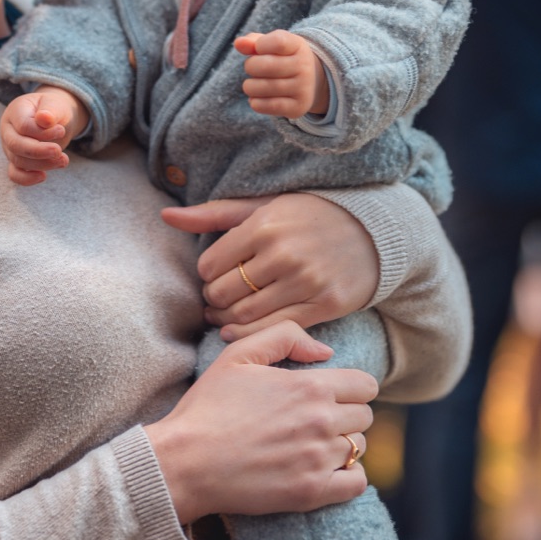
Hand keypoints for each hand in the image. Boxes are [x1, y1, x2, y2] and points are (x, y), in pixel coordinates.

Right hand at [0, 86, 87, 186]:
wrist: (54, 117)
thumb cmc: (53, 109)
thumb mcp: (55, 104)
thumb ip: (50, 111)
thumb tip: (44, 118)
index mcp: (15, 112)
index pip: (23, 126)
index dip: (42, 132)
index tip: (61, 131)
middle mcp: (8, 130)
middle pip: (16, 145)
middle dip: (39, 151)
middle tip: (58, 151)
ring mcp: (9, 147)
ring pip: (18, 161)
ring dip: (42, 164)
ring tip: (64, 160)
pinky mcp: (16, 161)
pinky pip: (15, 174)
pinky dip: (27, 179)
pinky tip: (43, 176)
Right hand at [144, 320, 375, 524]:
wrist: (185, 461)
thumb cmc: (209, 406)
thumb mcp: (239, 354)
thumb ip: (286, 337)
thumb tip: (326, 352)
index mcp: (310, 386)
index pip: (365, 385)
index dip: (351, 387)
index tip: (332, 394)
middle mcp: (322, 422)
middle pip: (365, 416)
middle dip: (346, 414)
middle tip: (316, 419)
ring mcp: (318, 460)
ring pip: (359, 447)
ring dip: (343, 444)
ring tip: (312, 444)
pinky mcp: (311, 493)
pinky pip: (357, 483)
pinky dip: (348, 476)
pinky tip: (324, 469)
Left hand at [162, 194, 380, 339]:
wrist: (374, 231)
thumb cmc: (309, 215)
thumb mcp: (263, 206)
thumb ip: (214, 213)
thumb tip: (166, 215)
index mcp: (264, 225)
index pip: (210, 265)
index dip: (207, 274)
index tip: (215, 274)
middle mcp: (283, 253)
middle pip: (223, 293)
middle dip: (214, 299)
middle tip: (217, 299)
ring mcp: (305, 282)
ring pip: (245, 316)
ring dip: (227, 321)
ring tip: (227, 314)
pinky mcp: (324, 305)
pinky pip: (274, 328)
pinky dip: (250, 334)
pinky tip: (243, 328)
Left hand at [234, 29, 328, 117]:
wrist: (311, 82)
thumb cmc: (282, 58)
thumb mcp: (271, 45)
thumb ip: (253, 42)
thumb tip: (238, 43)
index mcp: (298, 46)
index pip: (277, 42)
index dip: (259, 45)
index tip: (259, 48)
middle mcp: (304, 66)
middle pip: (263, 66)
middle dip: (250, 66)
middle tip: (254, 68)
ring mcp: (303, 88)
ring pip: (259, 88)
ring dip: (249, 86)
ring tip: (255, 84)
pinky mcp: (297, 107)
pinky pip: (265, 106)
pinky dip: (255, 102)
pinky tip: (258, 98)